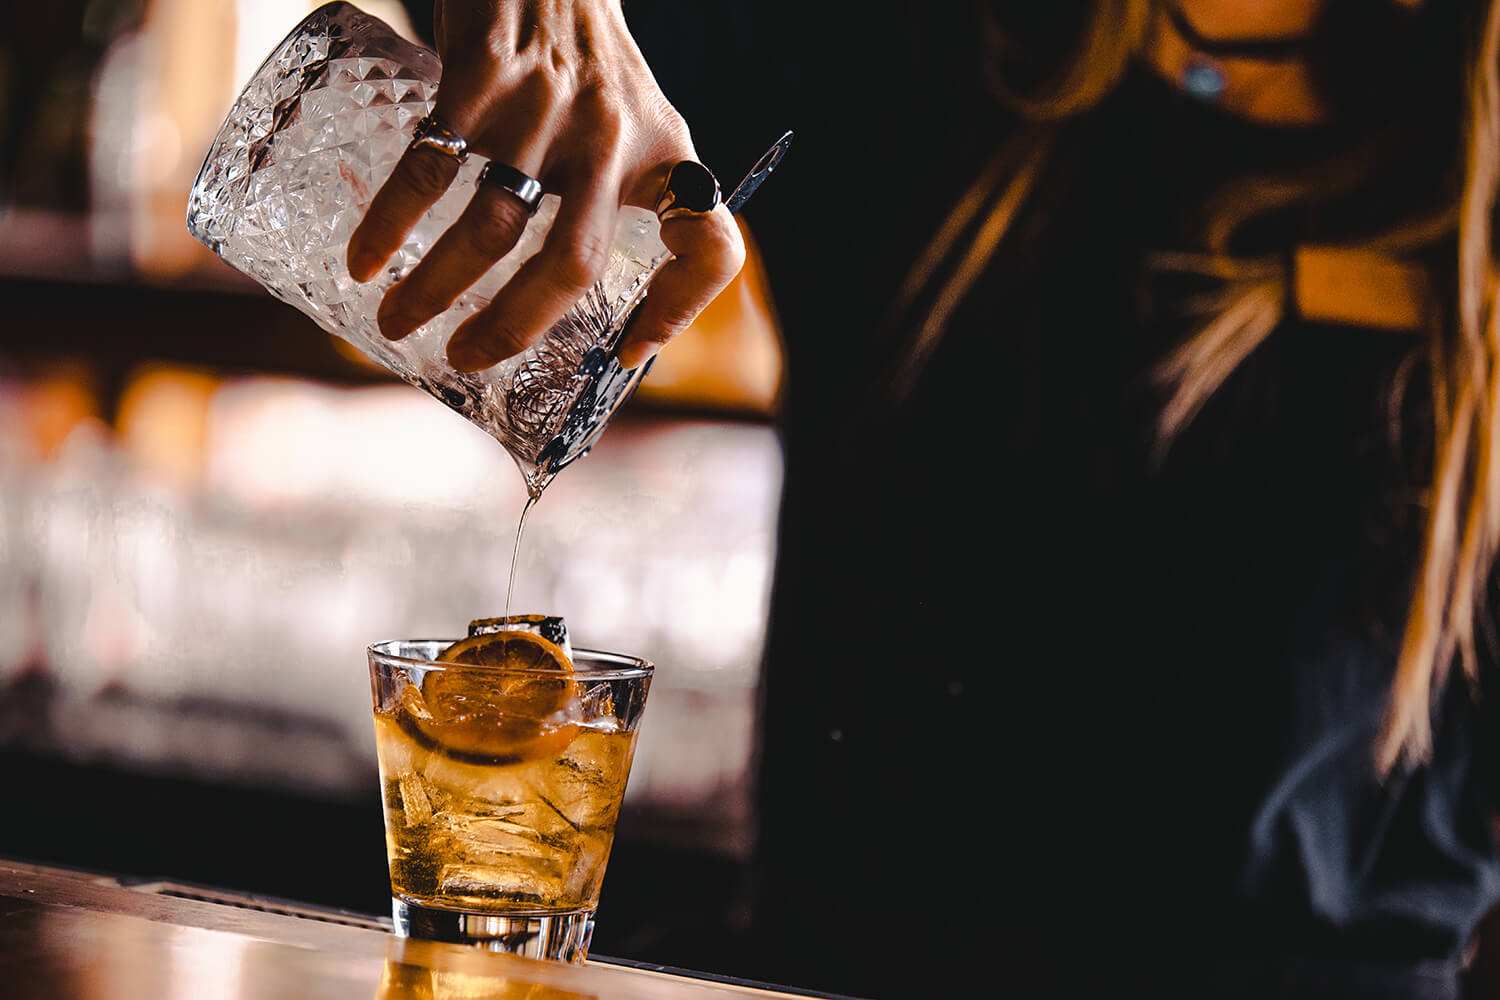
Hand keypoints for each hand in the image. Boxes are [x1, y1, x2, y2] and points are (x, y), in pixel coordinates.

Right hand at [346, 0, 744, 371]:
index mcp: (665, 158)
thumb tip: (565, 293)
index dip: (679, 309)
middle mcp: (612, 141)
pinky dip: (390, 224)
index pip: (709, 245)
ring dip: (436, 289)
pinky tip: (365, 258)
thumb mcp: (638, 123)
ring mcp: (546, 111)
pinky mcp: (482, 80)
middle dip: (511, 328)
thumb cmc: (588, 59)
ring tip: (397, 322)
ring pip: (490, 229)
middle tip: (468, 359)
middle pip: (570, 265)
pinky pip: (431, 170)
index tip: (628, 351)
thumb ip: (621, 194)